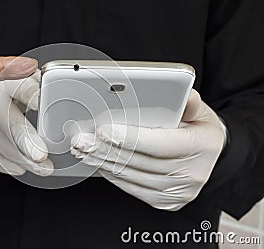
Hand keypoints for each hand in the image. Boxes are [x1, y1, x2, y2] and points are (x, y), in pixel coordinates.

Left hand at [71, 89, 225, 210]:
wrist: (210, 156)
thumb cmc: (198, 129)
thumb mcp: (199, 111)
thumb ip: (187, 101)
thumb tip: (178, 91)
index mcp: (201, 147)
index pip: (159, 144)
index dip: (128, 138)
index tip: (103, 130)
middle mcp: (192, 174)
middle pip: (138, 162)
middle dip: (105, 149)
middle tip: (81, 140)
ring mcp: (178, 192)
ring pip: (131, 176)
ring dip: (102, 162)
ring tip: (83, 150)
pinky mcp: (165, 201)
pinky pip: (131, 188)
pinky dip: (111, 175)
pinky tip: (98, 162)